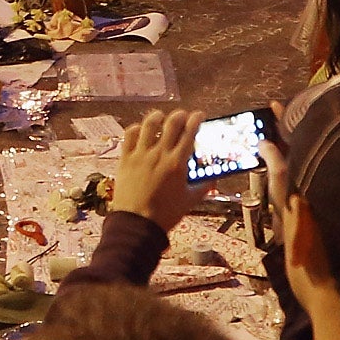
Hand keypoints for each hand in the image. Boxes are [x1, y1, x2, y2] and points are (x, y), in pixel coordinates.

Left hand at [112, 108, 210, 231]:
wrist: (137, 224)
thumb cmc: (165, 214)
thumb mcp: (189, 201)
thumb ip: (203, 187)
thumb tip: (213, 180)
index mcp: (177, 163)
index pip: (190, 132)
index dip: (196, 119)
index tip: (199, 115)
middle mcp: (160, 154)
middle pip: (172, 123)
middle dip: (180, 115)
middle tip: (183, 116)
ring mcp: (141, 155)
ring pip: (149, 124)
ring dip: (157, 117)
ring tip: (161, 116)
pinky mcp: (126, 159)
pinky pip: (129, 136)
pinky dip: (136, 128)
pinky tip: (140, 130)